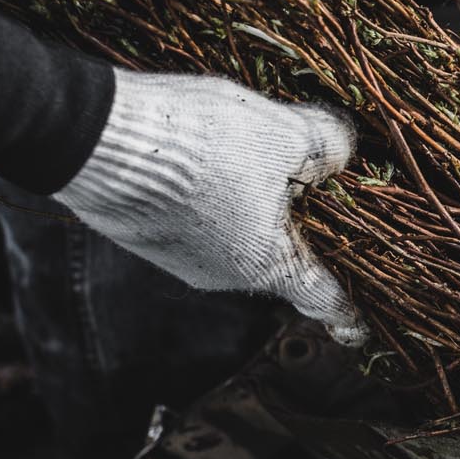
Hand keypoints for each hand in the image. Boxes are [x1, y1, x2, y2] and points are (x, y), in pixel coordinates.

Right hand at [57, 71, 365, 343]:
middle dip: (298, 226)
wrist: (99, 139)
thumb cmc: (206, 144)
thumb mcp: (286, 133)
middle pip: (279, 256)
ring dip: (250, 203)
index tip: (360, 325)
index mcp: (270, 265)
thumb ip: (329, 147)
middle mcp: (224, 275)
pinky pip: (196, 219)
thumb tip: (344, 152)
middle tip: (313, 186)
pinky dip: (211, 194)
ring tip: (251, 151)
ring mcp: (180, 259)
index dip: (350, 310)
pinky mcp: (147, 236)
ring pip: (234, 233)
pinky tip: (204, 154)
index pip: (324, 299)